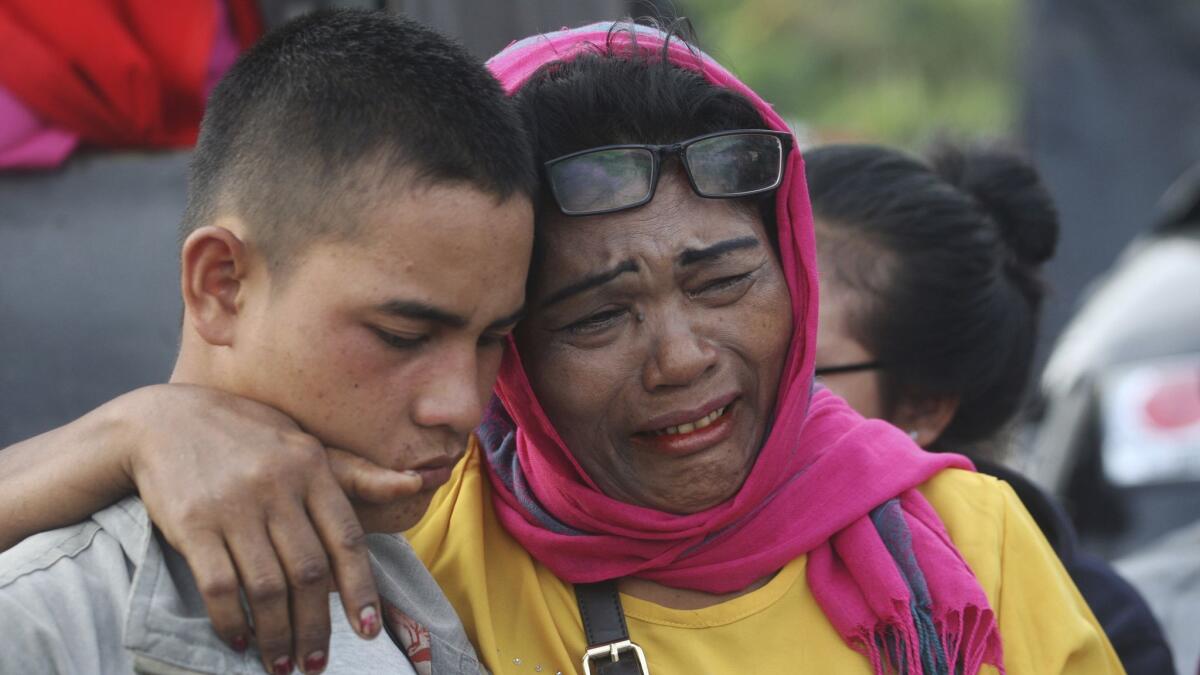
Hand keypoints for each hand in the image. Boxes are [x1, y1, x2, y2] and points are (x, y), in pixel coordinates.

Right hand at [120, 384, 421, 673]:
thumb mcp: (302, 442)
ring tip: (282, 665)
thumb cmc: (245, 434)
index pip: (346, 539)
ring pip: (267, 588)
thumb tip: (412, 485)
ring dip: (277, 636)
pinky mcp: (192, 523)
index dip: (361, 589)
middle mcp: (277, 487)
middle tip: (316, 663)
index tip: (369, 629)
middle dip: (316, 627)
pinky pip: (220, 586)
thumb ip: (353, 474)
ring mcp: (234, 506)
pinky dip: (232, 621)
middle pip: (309, 573)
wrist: (163, 419)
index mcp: (311, 467)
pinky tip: (241, 640)